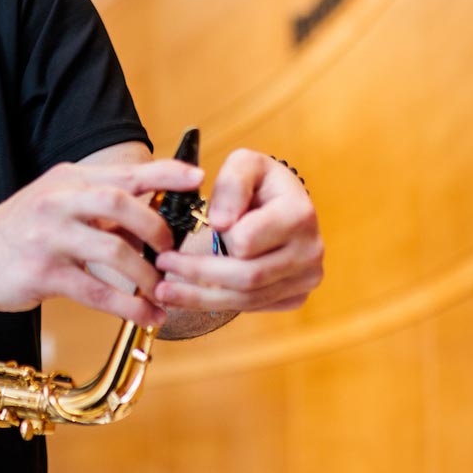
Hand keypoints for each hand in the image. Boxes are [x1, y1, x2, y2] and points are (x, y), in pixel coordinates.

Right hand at [0, 157, 202, 325]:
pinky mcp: (42, 274)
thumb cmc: (20, 229)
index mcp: (69, 180)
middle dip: (156, 229)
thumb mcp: (56, 200)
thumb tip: (152, 213)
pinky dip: (129, 305)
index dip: (165, 173)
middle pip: (121, 204)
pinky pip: (96, 291)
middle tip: (171, 251)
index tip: (197, 179)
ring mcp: (49, 238)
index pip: (126, 172)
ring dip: (147, 275)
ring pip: (113, 251)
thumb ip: (98, 201)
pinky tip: (146, 316)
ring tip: (162, 292)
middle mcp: (59, 202)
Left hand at [153, 149, 321, 312]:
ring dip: (200, 297)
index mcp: (299, 214)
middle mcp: (310, 251)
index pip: (247, 240)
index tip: (196, 228)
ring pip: (246, 299)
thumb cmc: (260, 182)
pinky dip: (216, 304)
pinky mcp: (295, 296)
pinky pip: (251, 307)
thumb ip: (231, 184)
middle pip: (246, 277)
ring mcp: (306, 278)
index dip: (220, 235)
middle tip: (162, 265)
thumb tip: (221, 223)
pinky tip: (188, 296)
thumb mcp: (244, 165)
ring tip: (163, 290)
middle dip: (197, 274)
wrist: (283, 204)